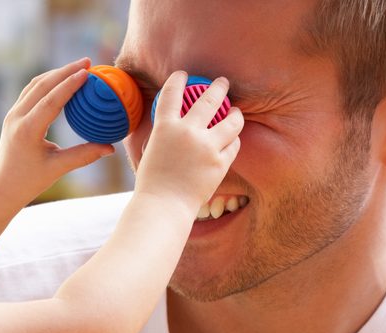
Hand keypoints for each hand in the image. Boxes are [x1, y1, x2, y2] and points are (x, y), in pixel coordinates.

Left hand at [0, 58, 115, 201]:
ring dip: (56, 73)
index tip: (87, 72)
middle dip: (65, 71)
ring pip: (35, 84)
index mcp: (27, 130)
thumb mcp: (58, 168)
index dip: (69, 85)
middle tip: (87, 62)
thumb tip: (111, 148)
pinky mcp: (14, 113)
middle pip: (42, 85)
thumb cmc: (31, 180)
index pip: (51, 101)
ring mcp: (13, 113)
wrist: (4, 184)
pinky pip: (31, 90)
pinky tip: (63, 78)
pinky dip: (48, 81)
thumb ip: (84, 156)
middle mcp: (17, 117)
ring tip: (78, 66)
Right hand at [134, 72, 243, 212]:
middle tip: (223, 82)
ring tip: (236, 110)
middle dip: (219, 87)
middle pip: (209, 99)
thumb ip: (161, 134)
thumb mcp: (150, 150)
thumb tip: (168, 124)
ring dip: (235, 112)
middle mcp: (187, 132)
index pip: (172, 93)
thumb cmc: (152, 182)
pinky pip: (234, 144)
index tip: (183, 74)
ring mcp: (206, 146)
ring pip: (231, 120)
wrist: (164, 205)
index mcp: (165, 127)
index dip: (178, 79)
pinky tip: (232, 138)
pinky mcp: (220, 162)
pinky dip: (233, 140)